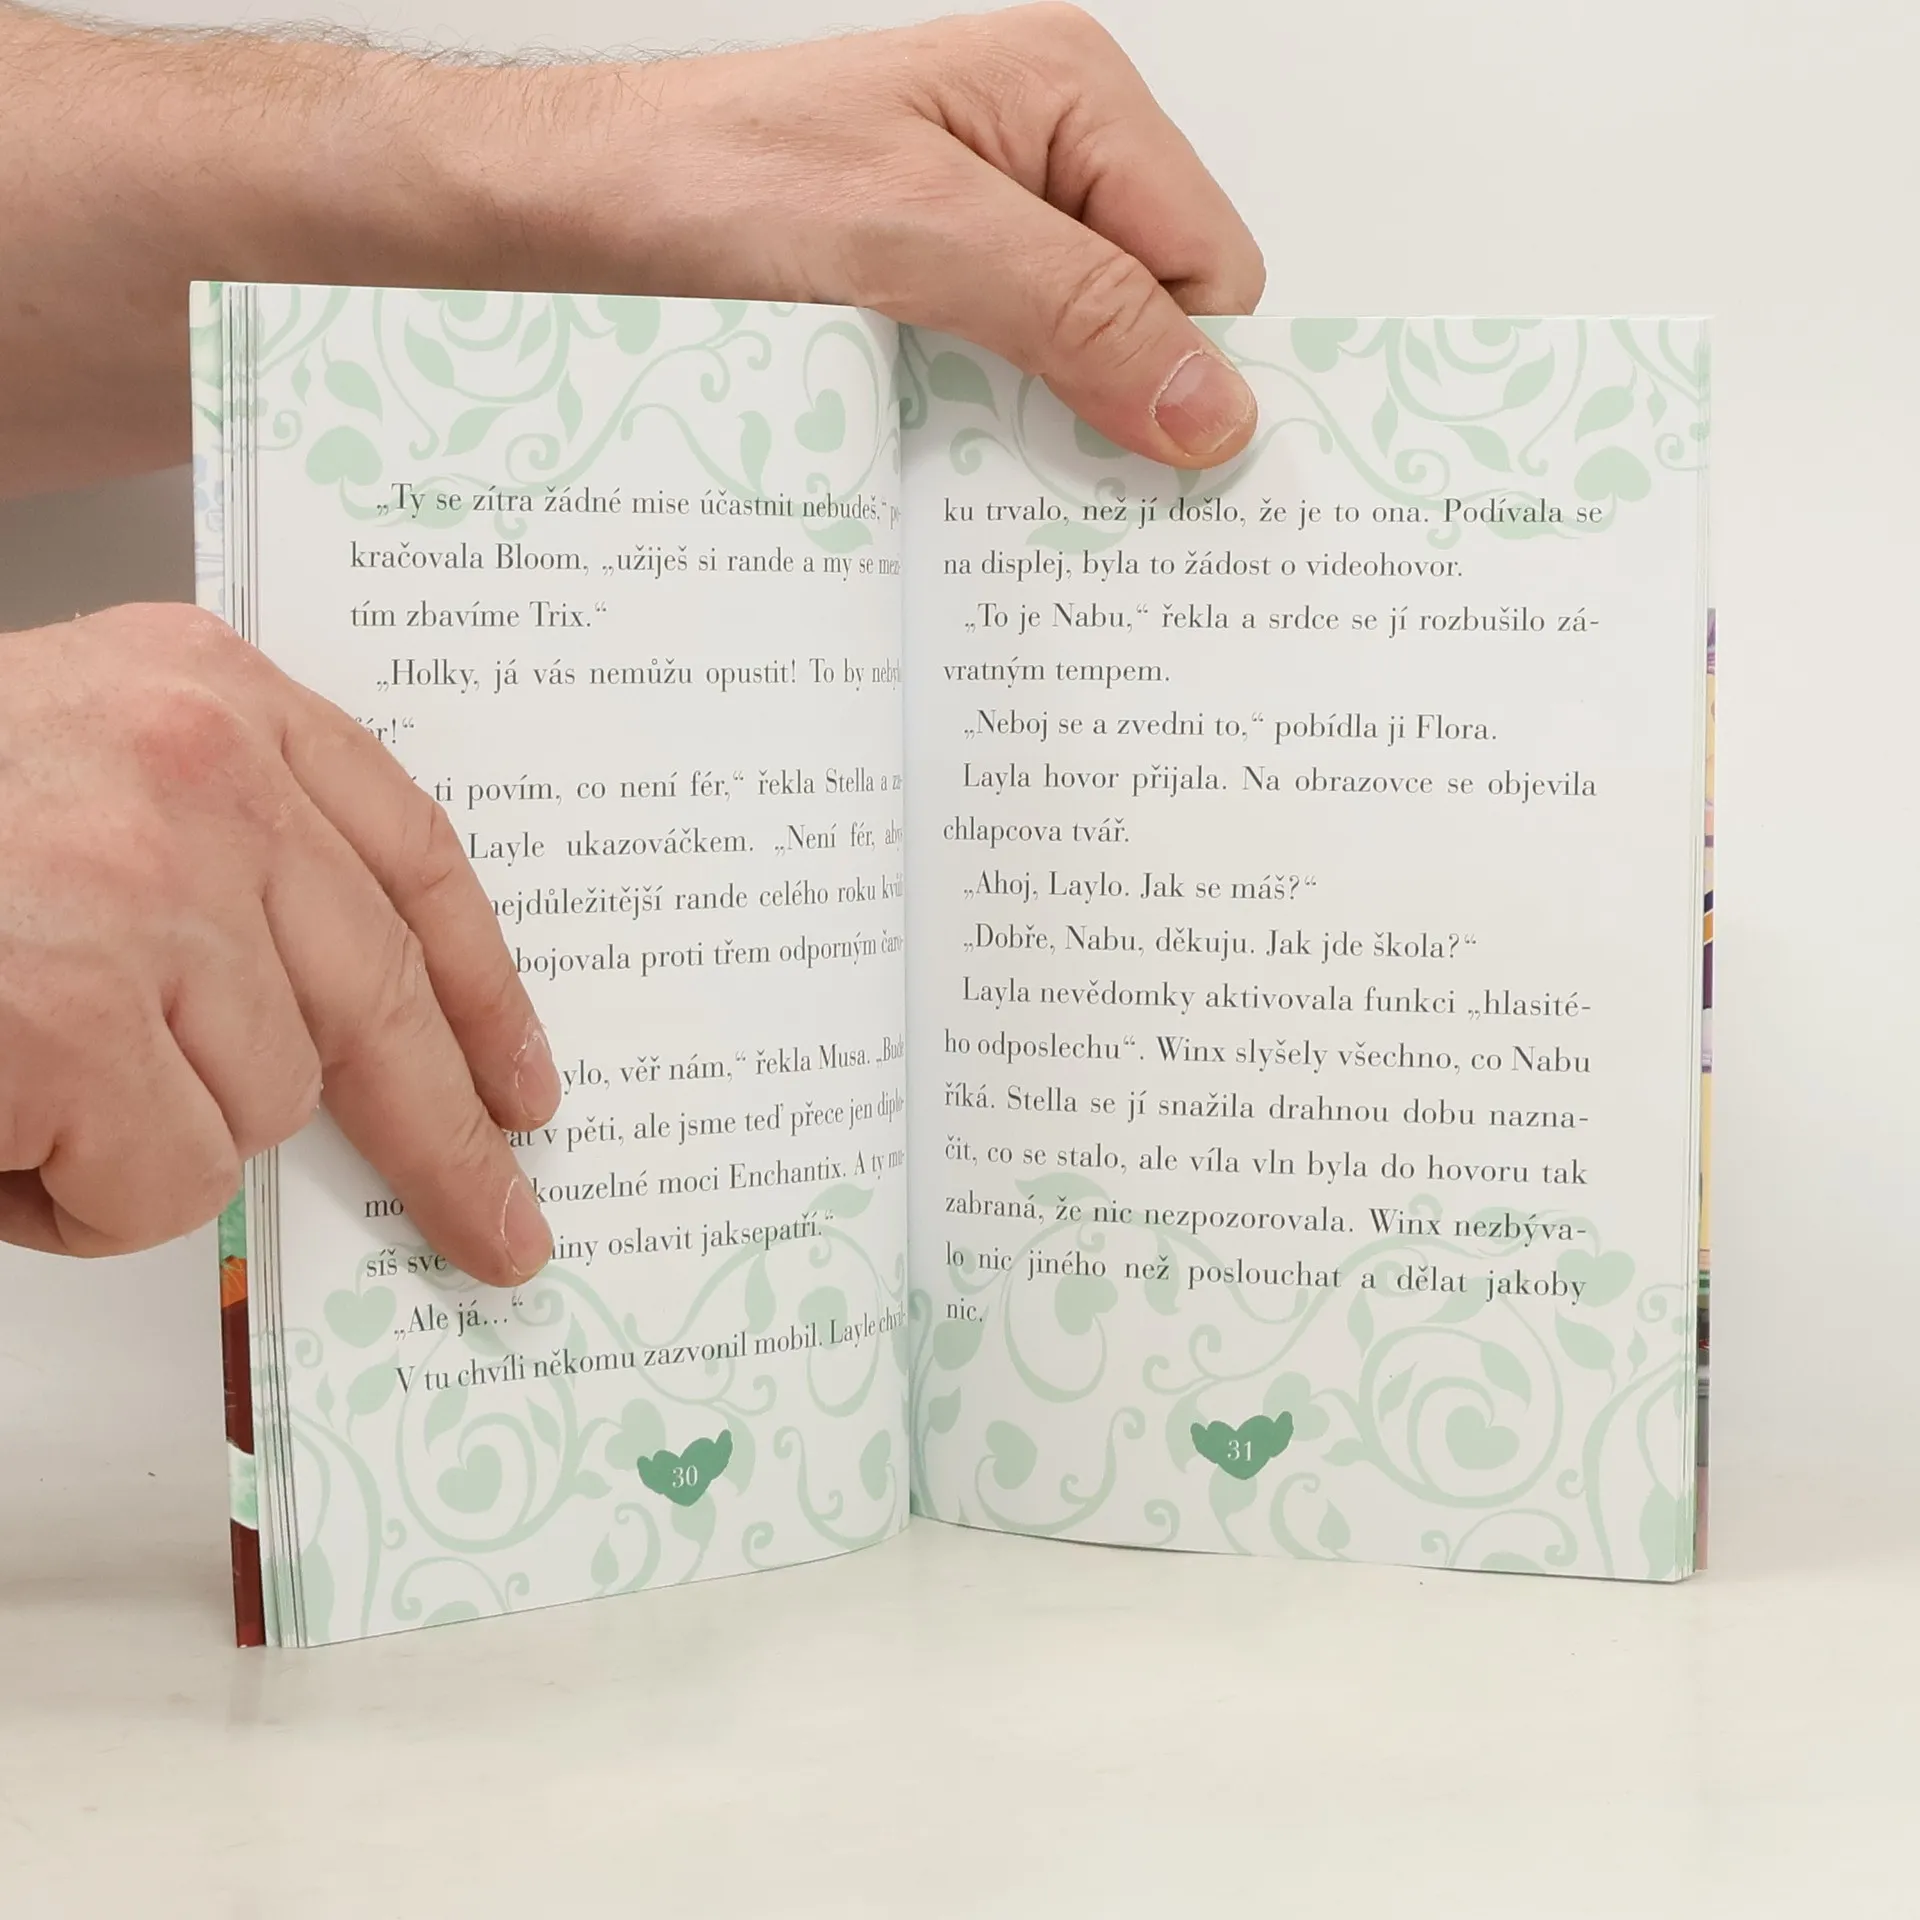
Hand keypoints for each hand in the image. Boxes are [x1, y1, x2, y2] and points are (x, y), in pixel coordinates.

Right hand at [0, 605, 557, 1282]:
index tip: (524, 1083)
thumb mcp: (69, 774)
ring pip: (262, 1103)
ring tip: (21, 1087)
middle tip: (497, 1229)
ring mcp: (147, 893)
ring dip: (152, 1140)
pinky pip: (163, 1186)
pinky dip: (75, 1204)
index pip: (412, 854)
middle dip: (444, 1137)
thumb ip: (215, 864)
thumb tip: (332, 1039)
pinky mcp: (78, 1019)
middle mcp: (199, 773)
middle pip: (382, 997)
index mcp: (203, 693)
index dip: (483, 986)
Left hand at [498, 6, 1264, 465]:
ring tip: (983, 452)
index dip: (1189, 368)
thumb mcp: (917, 236)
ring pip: (1089, 353)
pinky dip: (998, 419)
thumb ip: (1076, 310)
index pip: (1210, 264)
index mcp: (1074, 96)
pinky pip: (1017, 367)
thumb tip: (1210, 406)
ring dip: (1052, 419)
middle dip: (1121, 399)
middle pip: (1158, 312)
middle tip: (1054, 472)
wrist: (585, 202)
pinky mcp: (942, 276)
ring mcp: (995, 217)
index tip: (1156, 467)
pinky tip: (951, 443)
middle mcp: (1049, 151)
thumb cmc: (717, 176)